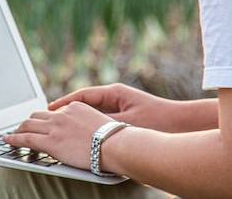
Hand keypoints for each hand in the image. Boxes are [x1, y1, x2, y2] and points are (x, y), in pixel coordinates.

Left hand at [3, 101, 115, 170]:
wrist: (114, 145)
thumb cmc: (113, 140)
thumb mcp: (99, 123)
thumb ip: (86, 124)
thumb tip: (82, 133)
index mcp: (75, 106)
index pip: (54, 111)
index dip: (45, 119)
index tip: (41, 123)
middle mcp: (62, 114)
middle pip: (37, 115)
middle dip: (28, 122)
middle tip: (23, 129)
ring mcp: (55, 127)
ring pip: (28, 124)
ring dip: (19, 130)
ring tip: (13, 136)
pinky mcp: (50, 142)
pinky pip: (25, 139)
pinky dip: (13, 139)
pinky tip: (7, 141)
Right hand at [48, 83, 182, 132]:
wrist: (183, 124)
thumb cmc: (158, 121)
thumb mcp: (127, 124)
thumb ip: (104, 125)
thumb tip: (85, 128)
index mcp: (115, 93)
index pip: (82, 95)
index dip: (63, 102)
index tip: (49, 109)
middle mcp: (116, 97)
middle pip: (85, 103)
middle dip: (66, 111)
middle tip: (48, 119)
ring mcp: (121, 107)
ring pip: (92, 113)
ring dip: (77, 119)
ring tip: (60, 128)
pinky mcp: (126, 118)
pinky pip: (101, 121)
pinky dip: (90, 127)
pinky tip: (83, 138)